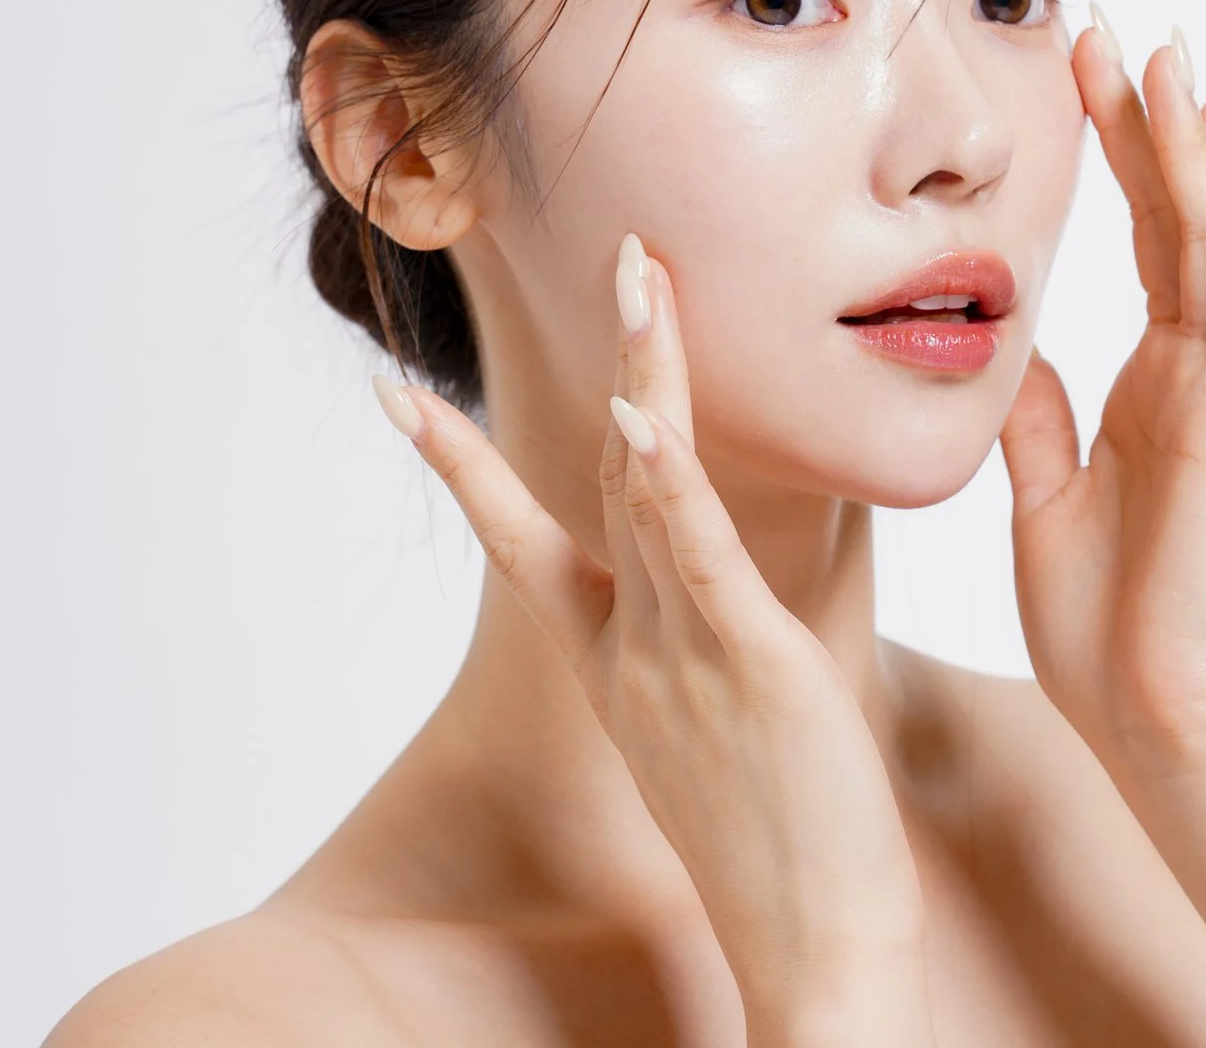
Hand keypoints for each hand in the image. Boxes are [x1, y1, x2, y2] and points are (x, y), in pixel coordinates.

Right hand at [375, 236, 933, 1043]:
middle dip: (612, 357)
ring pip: (652, 492)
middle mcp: (635, 648)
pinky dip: (667, 489)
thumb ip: (711, 647)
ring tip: (640, 272)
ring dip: (647, 373)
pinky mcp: (751, 669)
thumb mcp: (720, 731)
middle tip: (615, 251)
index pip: (522, 542)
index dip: (460, 465)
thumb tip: (728, 594)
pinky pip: (697, 563)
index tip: (393, 395)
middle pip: (600, 478)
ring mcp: (682, 656)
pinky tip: (646, 422)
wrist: (812, 955)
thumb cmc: (780, 848)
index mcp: (618, 662)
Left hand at [1000, 10, 1205, 774]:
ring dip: (1202, 153)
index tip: (1080, 72)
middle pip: (1174, 220)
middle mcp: (1191, 373)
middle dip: (1148, 125)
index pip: (1134, 243)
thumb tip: (1019, 351)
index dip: (1112, 156)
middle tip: (1118, 30)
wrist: (1152, 717)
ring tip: (1186, 63)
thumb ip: (1042, 419)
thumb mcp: (1044, 497)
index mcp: (1144, 386)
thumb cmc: (1104, 627)